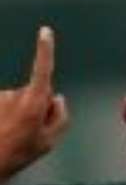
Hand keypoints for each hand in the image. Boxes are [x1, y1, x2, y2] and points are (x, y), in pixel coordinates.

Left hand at [0, 28, 68, 179]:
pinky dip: (9, 116)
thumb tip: (59, 99)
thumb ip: (60, 118)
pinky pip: (7, 105)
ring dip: (22, 114)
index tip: (45, 32)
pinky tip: (6, 131)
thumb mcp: (49, 142)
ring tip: (16, 135)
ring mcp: (2, 96)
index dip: (45, 50)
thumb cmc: (20, 152)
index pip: (42, 70)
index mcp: (34, 102)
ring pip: (20, 100)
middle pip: (36, 93)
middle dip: (38, 108)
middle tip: (33, 133)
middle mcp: (16, 94)